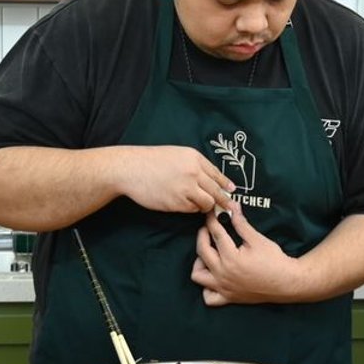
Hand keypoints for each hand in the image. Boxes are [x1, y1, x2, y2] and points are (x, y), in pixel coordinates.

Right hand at [120, 145, 235, 213]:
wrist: (131, 169)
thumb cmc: (150, 161)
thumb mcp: (176, 155)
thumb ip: (193, 165)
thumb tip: (208, 180)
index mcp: (194, 158)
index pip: (216, 174)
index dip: (225, 184)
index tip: (232, 191)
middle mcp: (194, 172)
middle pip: (217, 191)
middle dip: (225, 201)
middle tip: (230, 208)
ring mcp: (186, 188)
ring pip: (207, 202)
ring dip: (206, 206)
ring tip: (201, 206)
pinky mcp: (177, 202)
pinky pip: (192, 209)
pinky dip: (191, 209)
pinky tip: (184, 204)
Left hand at [191, 202, 300, 305]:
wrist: (286, 282)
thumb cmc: (274, 261)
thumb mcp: (257, 239)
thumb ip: (241, 224)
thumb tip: (233, 207)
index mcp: (230, 258)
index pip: (215, 234)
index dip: (212, 220)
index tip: (212, 213)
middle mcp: (223, 274)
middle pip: (201, 251)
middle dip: (202, 235)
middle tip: (208, 228)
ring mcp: (224, 287)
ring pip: (198, 275)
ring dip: (199, 262)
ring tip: (208, 255)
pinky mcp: (229, 297)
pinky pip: (209, 297)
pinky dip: (206, 288)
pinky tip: (213, 277)